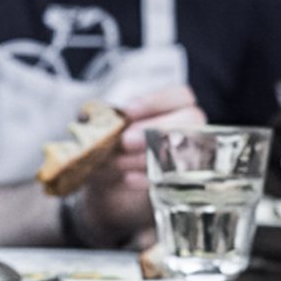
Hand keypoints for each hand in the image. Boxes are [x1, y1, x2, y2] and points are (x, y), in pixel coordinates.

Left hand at [77, 88, 205, 246]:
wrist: (112, 184)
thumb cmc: (113, 144)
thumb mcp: (106, 130)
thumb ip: (104, 121)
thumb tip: (88, 120)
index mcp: (176, 107)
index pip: (181, 96)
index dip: (156, 101)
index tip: (128, 112)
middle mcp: (191, 129)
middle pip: (191, 120)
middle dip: (156, 129)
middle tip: (126, 141)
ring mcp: (191, 156)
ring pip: (181, 150)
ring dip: (145, 156)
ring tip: (116, 162)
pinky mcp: (183, 184)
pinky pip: (174, 180)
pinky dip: (147, 179)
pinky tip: (126, 179)